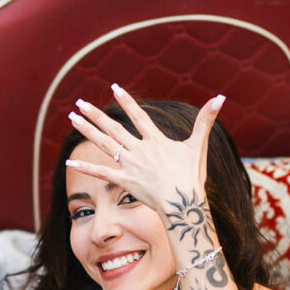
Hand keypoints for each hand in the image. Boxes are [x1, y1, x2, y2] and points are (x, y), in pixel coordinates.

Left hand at [67, 87, 223, 218]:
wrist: (182, 202)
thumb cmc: (192, 176)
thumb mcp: (199, 146)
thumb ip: (206, 121)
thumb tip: (221, 98)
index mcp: (156, 141)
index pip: (138, 116)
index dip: (126, 101)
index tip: (114, 88)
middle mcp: (140, 150)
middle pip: (113, 128)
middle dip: (95, 114)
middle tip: (79, 102)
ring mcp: (130, 165)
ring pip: (104, 144)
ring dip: (87, 130)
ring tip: (72, 118)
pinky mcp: (124, 181)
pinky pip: (101, 172)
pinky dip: (85, 167)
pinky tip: (68, 162)